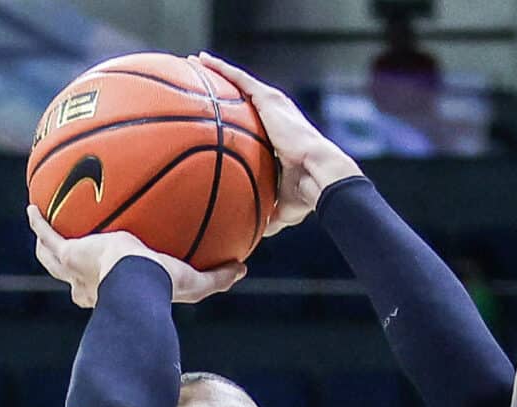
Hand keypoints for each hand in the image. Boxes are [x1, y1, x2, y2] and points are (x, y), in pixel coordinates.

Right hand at [26, 206, 243, 307]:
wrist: (136, 283)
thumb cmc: (163, 288)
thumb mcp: (195, 283)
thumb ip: (218, 276)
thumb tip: (243, 268)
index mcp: (113, 294)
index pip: (104, 293)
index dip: (101, 287)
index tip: (104, 275)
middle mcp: (88, 286)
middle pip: (71, 279)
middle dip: (66, 267)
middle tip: (67, 253)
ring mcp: (74, 270)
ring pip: (50, 258)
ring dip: (45, 246)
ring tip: (40, 226)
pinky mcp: (68, 253)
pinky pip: (48, 235)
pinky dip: (39, 222)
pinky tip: (33, 206)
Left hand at [194, 53, 358, 233]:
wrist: (320, 175)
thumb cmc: (306, 194)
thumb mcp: (280, 207)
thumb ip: (264, 213)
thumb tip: (250, 235)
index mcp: (279, 137)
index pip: (253, 123)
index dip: (237, 117)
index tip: (220, 115)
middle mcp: (276, 116)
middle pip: (244, 96)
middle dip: (223, 87)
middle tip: (201, 80)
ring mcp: (273, 105)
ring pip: (239, 81)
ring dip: (218, 70)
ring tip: (196, 62)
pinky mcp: (269, 99)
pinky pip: (239, 79)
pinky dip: (221, 68)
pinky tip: (203, 60)